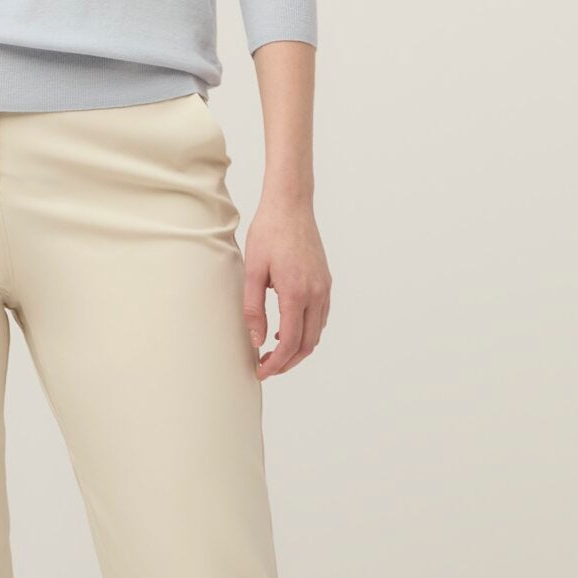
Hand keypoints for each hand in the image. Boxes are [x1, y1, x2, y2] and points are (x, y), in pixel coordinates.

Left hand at [243, 195, 330, 374]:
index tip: (261, 371)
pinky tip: (287, 329)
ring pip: (317, 332)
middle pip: (308, 344)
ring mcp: (324, 287)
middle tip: (266, 368)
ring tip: (274, 353)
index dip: (276, 363)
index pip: (290, 343)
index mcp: (296, 293)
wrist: (291, 205)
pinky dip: (307, 331)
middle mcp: (316, 294)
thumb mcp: (252, 271)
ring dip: (298, 348)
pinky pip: (320, 317)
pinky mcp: (325, 281)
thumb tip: (257, 340)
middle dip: (288, 362)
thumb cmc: (268, 233)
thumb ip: (253, 309)